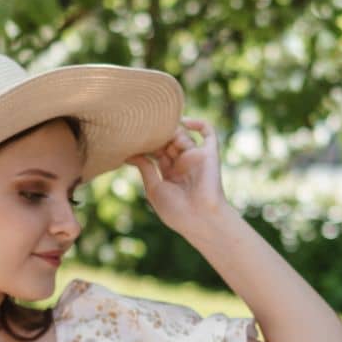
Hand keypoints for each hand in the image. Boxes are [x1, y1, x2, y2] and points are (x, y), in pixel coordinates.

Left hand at [124, 118, 229, 235]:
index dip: (146, 144)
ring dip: (171, 133)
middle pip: (168, 140)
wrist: (201, 219)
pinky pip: (208, 132)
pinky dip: (198, 123)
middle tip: (145, 131)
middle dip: (157, 136)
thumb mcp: (154, 189)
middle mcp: (183, 164)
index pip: (157, 151)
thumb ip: (145, 168)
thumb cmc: (177, 211)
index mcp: (170, 174)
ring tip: (162, 136)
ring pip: (182, 135)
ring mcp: (196, 157)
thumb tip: (131, 153)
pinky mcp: (209, 154)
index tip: (132, 139)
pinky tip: (184, 122)